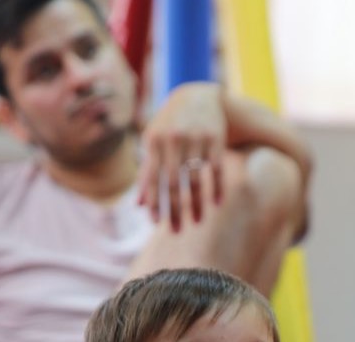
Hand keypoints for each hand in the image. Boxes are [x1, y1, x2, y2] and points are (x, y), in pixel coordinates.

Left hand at [136, 83, 225, 230]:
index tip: (157, 224)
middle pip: (172, 184)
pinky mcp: (215, 138)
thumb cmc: (169, 127)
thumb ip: (146, 172)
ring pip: (195, 180)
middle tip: (177, 232)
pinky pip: (216, 170)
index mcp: (153, 141)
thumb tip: (139, 206)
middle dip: (174, 210)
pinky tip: (216, 204)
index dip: (154, 202)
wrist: (197, 96)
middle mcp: (173, 140)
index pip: (152, 179)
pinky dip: (216, 188)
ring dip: (196, 205)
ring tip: (197, 222)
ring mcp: (195, 139)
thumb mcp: (153, 142)